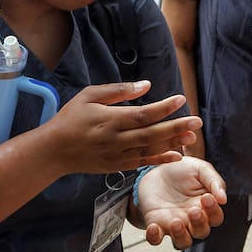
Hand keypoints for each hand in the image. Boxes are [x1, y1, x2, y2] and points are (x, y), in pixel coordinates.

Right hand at [41, 80, 199, 173]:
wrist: (53, 151)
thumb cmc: (71, 118)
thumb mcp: (90, 96)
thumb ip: (119, 90)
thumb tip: (147, 85)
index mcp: (110, 120)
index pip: (143, 114)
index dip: (164, 108)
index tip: (181, 99)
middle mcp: (116, 139)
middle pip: (151, 133)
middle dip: (176, 127)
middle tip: (197, 122)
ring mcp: (117, 155)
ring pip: (150, 149)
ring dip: (172, 144)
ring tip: (192, 137)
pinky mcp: (117, 166)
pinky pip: (142, 162)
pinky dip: (160, 159)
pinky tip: (177, 156)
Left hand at [138, 157, 226, 248]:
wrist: (157, 168)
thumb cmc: (183, 170)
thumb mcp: (201, 169)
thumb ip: (214, 181)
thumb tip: (223, 199)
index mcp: (206, 208)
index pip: (215, 217)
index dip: (213, 211)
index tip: (207, 197)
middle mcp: (192, 220)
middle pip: (201, 232)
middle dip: (199, 223)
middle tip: (193, 210)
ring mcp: (174, 224)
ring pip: (183, 242)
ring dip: (181, 236)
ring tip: (176, 222)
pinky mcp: (156, 224)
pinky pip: (156, 239)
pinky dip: (154, 237)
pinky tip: (153, 227)